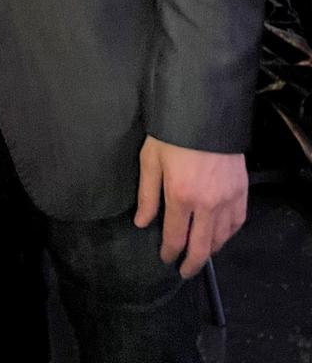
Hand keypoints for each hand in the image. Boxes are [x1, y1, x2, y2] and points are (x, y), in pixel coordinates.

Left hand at [134, 135, 246, 277]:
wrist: (204, 112)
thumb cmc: (171, 133)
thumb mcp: (150, 160)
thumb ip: (147, 195)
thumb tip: (142, 223)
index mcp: (181, 196)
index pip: (175, 236)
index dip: (169, 252)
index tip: (165, 258)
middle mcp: (207, 204)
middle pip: (201, 246)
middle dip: (191, 263)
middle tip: (185, 271)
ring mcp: (227, 199)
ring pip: (221, 237)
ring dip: (210, 249)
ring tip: (200, 254)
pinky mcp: (241, 190)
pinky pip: (237, 222)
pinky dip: (228, 234)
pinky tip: (220, 235)